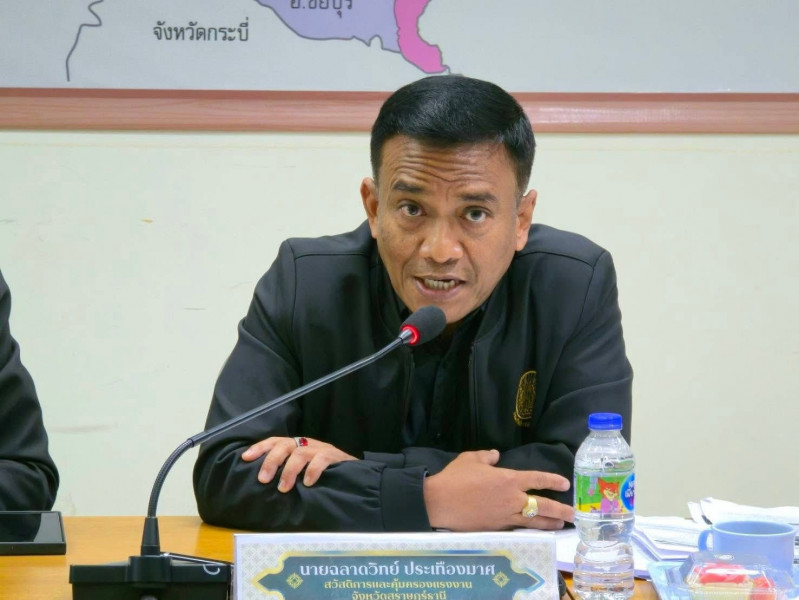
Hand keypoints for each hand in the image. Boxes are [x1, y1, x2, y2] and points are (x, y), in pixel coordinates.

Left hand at [241, 436, 356, 492]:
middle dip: (271, 461)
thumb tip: (262, 484)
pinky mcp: (334, 457)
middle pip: (284, 445)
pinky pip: (321, 460)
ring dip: (289, 470)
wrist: (353, 472)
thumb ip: (287, 472)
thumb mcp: (302, 470)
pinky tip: (307, 483)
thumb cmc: (323, 474)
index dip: (260, 448)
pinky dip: (313, 471)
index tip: (245, 458)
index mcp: (297, 445)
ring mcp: (320, 449)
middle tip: (263, 479)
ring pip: (300, 453)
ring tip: (283, 488)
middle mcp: (306, 444)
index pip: (275, 441)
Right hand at [423, 449, 573, 530]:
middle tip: (574, 513)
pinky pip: (518, 528)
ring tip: (560, 524)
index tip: (565, 483)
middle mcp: (512, 499)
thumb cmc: (455, 478)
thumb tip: (496, 455)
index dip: (553, 480)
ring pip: (534, 521)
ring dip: (549, 522)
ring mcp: (505, 516)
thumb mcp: (471, 459)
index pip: (537, 478)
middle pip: (543, 505)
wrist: (440, 502)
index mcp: (508, 480)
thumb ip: (487, 456)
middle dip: (561, 509)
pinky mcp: (497, 528)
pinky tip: (535, 530)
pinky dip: (529, 529)